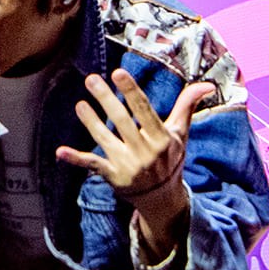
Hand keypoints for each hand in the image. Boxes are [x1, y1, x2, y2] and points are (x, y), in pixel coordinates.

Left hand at [59, 69, 215, 253]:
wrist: (162, 196)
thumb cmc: (170, 157)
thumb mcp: (181, 133)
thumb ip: (187, 106)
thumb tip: (207, 84)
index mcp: (161, 138)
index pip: (144, 110)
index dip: (131, 91)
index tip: (118, 73)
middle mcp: (145, 152)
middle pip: (122, 121)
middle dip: (106, 99)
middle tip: (91, 79)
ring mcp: (127, 165)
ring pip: (105, 139)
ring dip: (91, 121)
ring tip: (80, 104)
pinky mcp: (112, 176)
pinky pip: (92, 165)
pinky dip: (76, 159)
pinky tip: (60, 151)